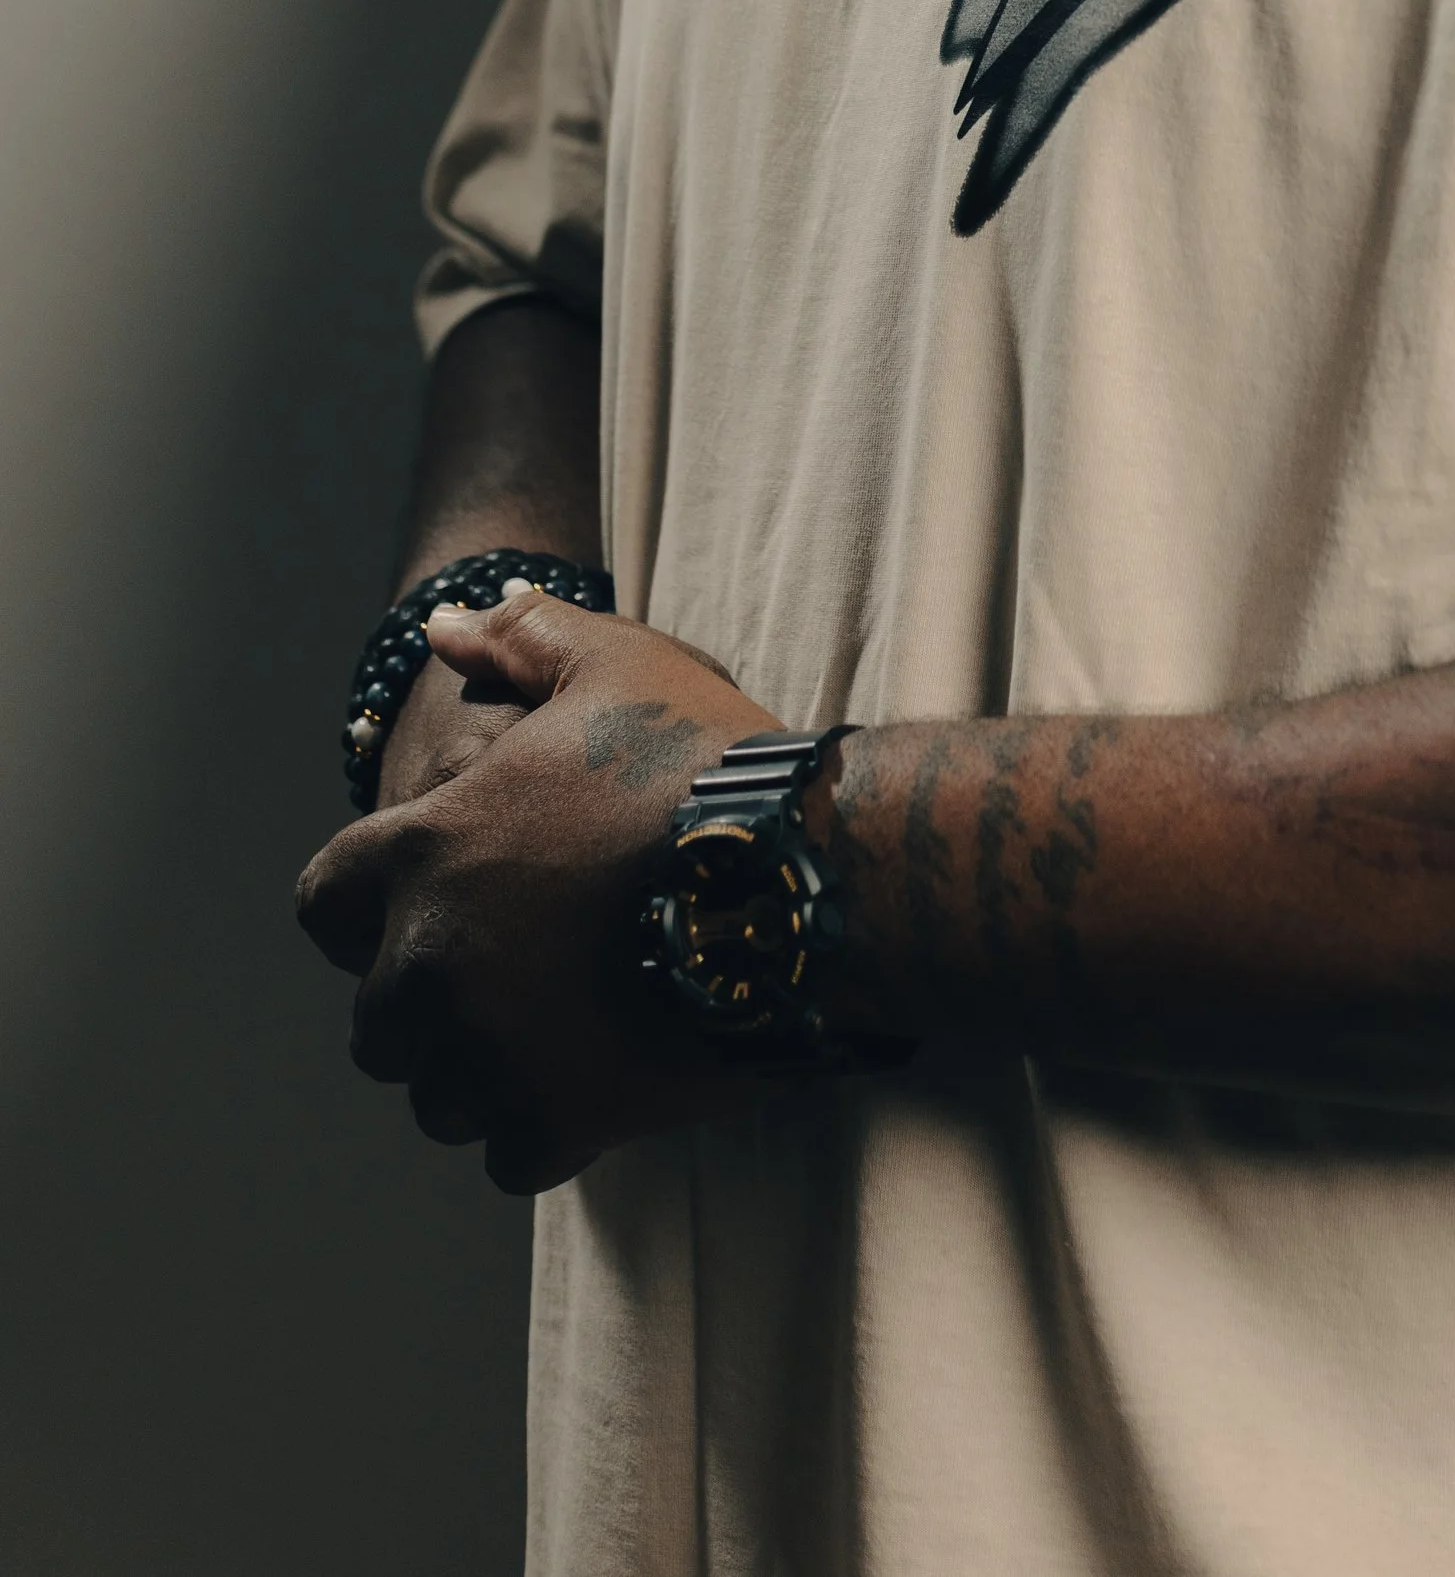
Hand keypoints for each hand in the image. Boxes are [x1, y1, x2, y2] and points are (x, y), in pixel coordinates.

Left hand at [299, 589, 779, 1193]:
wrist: (801, 874)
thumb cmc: (702, 763)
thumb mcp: (614, 667)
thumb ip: (520, 640)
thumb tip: (443, 629)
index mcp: (425, 851)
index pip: (325, 908)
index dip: (371, 911)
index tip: (435, 907)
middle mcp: (433, 960)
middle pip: (378, 1023)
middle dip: (430, 1005)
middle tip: (513, 976)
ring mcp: (488, 1051)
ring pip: (438, 1098)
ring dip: (481, 1073)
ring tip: (557, 1032)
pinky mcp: (556, 1122)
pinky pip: (509, 1154)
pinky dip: (544, 1129)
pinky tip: (597, 1080)